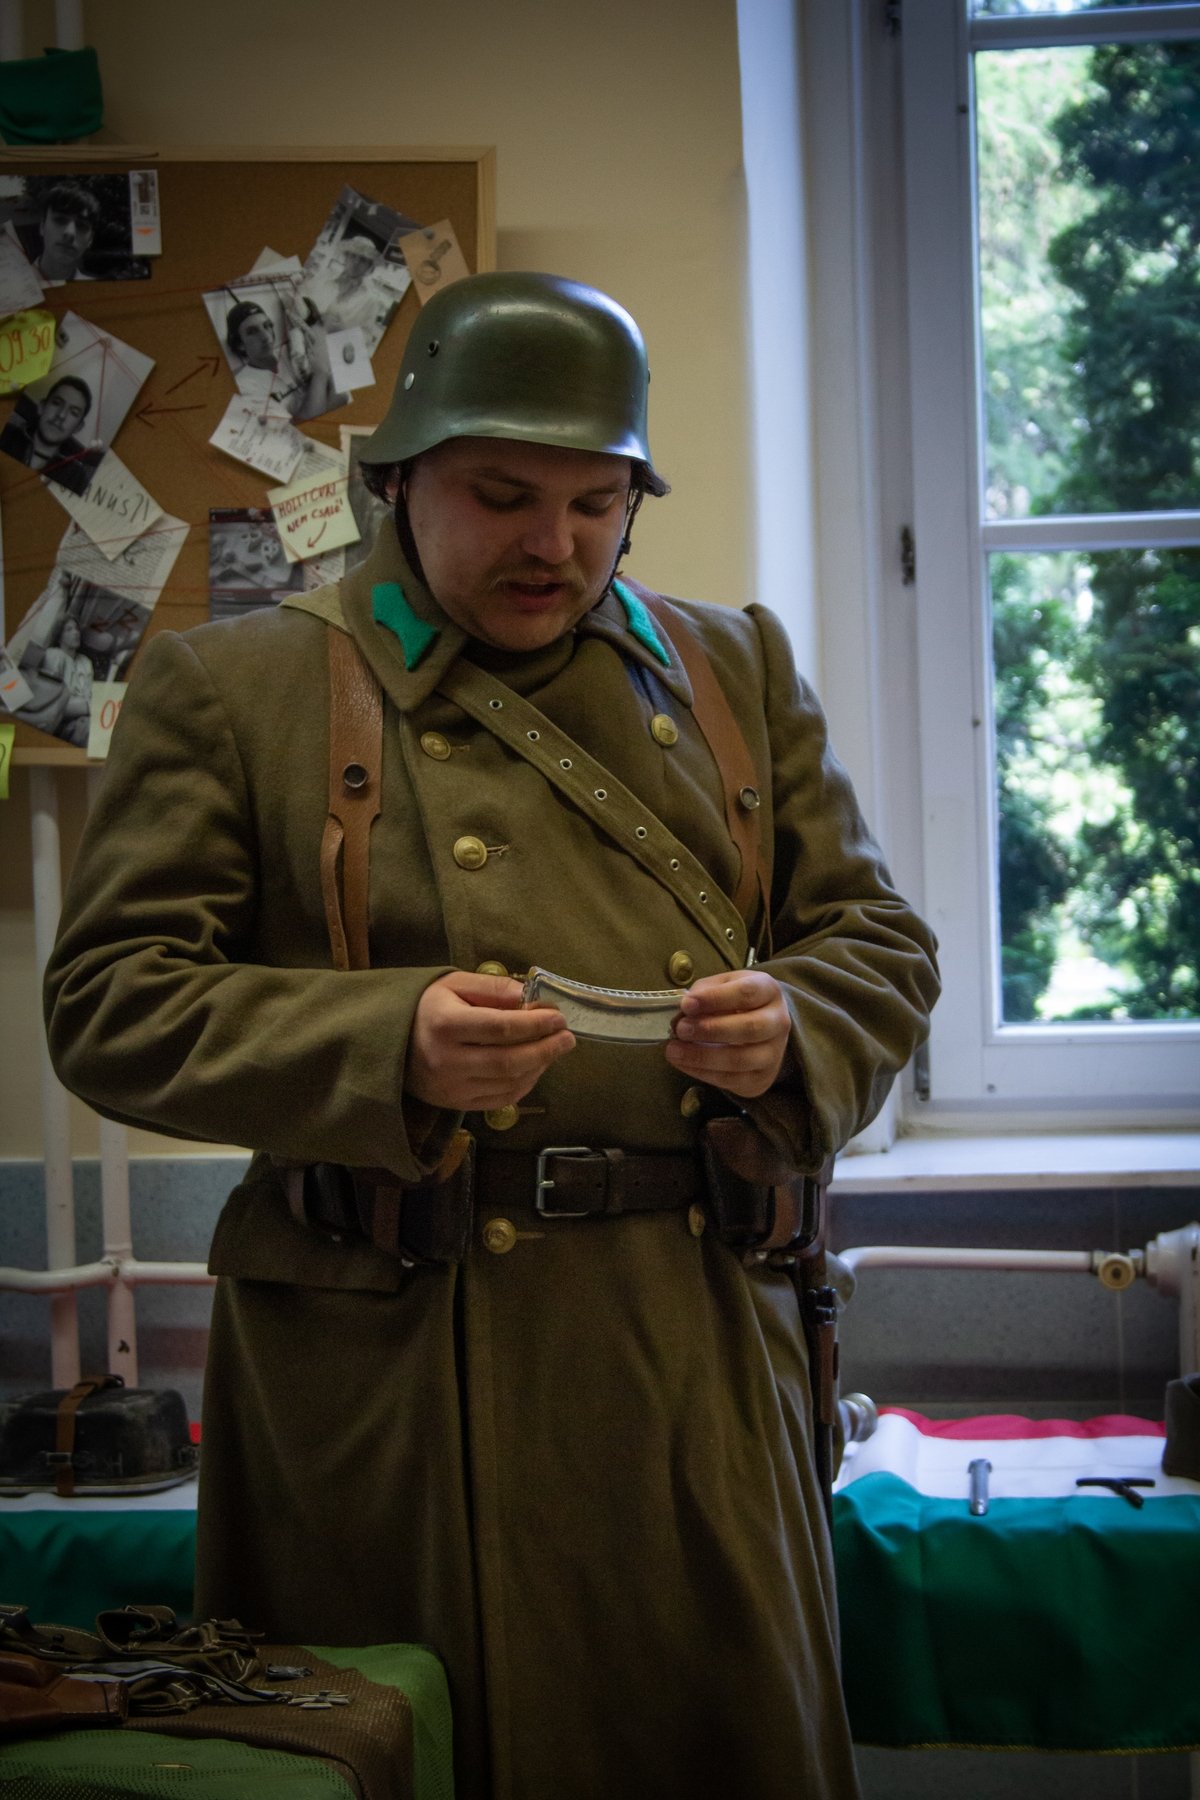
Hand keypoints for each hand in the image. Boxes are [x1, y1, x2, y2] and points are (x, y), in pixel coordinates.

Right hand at [406, 970, 574, 1111]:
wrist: (391, 1042)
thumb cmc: (427, 1006)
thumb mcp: (455, 984)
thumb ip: (493, 989)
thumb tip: (530, 997)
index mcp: (444, 1024)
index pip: (501, 1028)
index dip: (535, 1024)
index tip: (558, 1017)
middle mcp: (447, 1060)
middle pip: (509, 1061)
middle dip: (545, 1049)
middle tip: (567, 1037)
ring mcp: (451, 1087)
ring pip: (508, 1083)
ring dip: (539, 1067)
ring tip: (554, 1049)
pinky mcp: (455, 1104)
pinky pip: (500, 1099)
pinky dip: (524, 1084)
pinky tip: (535, 1067)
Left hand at [664, 969, 790, 1099]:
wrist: (762, 1027)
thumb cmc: (737, 1001)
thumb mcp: (723, 985)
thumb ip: (705, 992)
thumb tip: (685, 1009)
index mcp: (769, 991)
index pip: (747, 993)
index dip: (715, 998)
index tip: (687, 1004)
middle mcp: (778, 1022)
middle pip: (750, 1028)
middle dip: (711, 1029)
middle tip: (681, 1029)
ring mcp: (773, 1053)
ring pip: (740, 1059)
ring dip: (703, 1056)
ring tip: (674, 1050)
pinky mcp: (762, 1078)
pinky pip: (731, 1079)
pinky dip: (702, 1073)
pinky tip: (683, 1063)